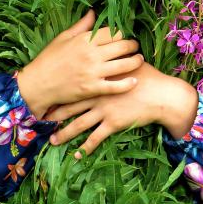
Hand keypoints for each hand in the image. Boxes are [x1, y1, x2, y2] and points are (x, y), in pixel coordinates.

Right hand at [15, 9, 142, 118]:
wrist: (38, 84)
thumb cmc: (49, 59)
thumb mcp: (63, 38)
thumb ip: (81, 25)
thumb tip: (93, 12)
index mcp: (85, 40)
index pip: (113, 32)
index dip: (122, 33)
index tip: (125, 35)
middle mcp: (92, 54)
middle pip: (122, 46)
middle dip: (133, 45)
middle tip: (136, 47)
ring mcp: (93, 72)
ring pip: (124, 65)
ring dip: (136, 61)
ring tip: (139, 60)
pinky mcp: (93, 89)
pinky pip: (117, 86)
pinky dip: (128, 83)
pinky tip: (134, 81)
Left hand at [45, 61, 198, 158]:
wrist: (161, 94)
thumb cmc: (147, 76)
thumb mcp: (127, 61)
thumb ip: (113, 57)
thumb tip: (107, 49)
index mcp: (98, 78)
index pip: (74, 85)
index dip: (59, 91)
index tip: (46, 94)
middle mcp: (97, 95)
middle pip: (71, 105)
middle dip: (55, 113)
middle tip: (42, 119)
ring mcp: (104, 110)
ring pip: (79, 124)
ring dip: (65, 133)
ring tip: (53, 140)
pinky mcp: (113, 123)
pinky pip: (96, 138)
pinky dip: (86, 148)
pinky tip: (77, 155)